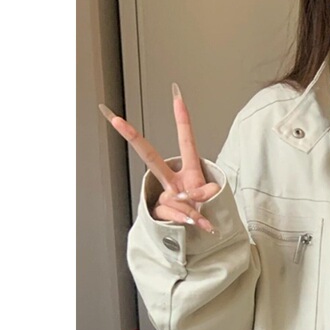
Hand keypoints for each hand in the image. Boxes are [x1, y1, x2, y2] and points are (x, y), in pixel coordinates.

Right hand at [99, 84, 219, 232]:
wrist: (199, 234)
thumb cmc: (206, 210)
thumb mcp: (213, 199)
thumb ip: (207, 193)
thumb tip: (198, 193)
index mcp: (190, 170)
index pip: (186, 141)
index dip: (182, 120)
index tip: (177, 95)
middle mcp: (173, 180)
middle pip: (150, 156)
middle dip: (133, 138)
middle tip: (116, 119)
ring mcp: (165, 196)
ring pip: (174, 198)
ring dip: (193, 211)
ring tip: (201, 218)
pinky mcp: (161, 212)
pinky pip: (174, 214)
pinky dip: (190, 220)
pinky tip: (198, 224)